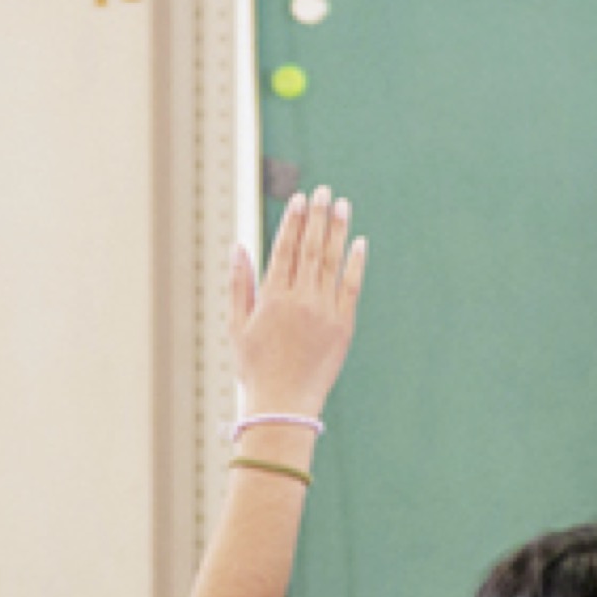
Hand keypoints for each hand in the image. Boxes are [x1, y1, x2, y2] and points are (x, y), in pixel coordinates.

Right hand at [233, 189, 367, 421]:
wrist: (284, 404)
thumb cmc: (255, 367)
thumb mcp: (236, 326)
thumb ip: (239, 283)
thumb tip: (238, 246)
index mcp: (271, 297)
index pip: (284, 248)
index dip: (293, 221)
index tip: (299, 199)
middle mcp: (299, 299)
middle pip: (311, 248)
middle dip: (318, 216)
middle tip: (324, 192)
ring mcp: (324, 311)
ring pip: (332, 262)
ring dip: (338, 231)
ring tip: (342, 205)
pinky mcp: (343, 326)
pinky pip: (351, 287)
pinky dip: (356, 264)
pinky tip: (360, 243)